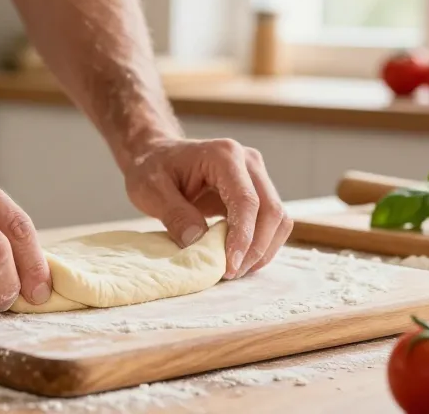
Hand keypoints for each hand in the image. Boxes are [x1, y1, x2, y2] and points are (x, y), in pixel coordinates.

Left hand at [123, 138, 291, 278]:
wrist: (155, 155)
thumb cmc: (151, 168)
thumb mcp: (151, 190)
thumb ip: (175, 214)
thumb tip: (198, 242)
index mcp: (224, 155)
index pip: (246, 200)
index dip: (243, 237)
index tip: (230, 266)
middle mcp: (248, 161)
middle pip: (271, 210)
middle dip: (256, 248)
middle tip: (230, 274)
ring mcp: (256, 175)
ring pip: (277, 219)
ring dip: (262, 249)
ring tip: (234, 270)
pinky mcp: (256, 191)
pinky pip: (269, 222)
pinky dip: (260, 244)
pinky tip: (239, 260)